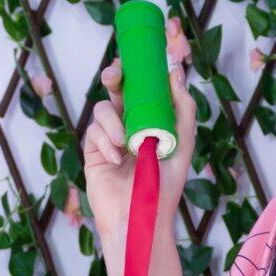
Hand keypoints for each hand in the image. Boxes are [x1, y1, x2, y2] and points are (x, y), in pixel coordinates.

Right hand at [82, 29, 196, 242]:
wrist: (141, 217)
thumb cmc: (165, 186)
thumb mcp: (182, 144)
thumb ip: (182, 108)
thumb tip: (175, 71)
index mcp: (151, 121)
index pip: (141, 88)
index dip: (136, 70)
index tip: (135, 58)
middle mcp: (130, 126)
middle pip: (116, 89)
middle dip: (114, 77)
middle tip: (115, 77)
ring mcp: (110, 138)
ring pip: (102, 110)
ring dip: (112, 123)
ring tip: (125, 145)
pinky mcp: (94, 151)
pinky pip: (93, 132)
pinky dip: (105, 142)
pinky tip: (117, 160)